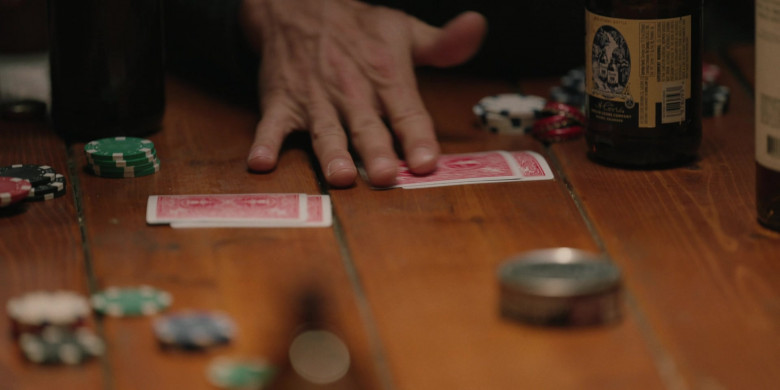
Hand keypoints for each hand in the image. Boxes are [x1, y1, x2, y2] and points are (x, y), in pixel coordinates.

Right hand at [241, 0, 485, 186]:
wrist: (298, 5)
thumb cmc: (358, 28)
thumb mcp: (404, 30)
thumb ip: (443, 43)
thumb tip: (478, 27)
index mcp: (386, 76)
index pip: (407, 111)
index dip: (418, 137)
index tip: (426, 162)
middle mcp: (351, 90)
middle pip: (367, 126)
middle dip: (375, 151)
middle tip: (384, 176)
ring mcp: (314, 97)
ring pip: (325, 130)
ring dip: (331, 153)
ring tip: (339, 177)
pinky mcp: (281, 101)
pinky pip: (272, 124)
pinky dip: (265, 142)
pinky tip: (261, 162)